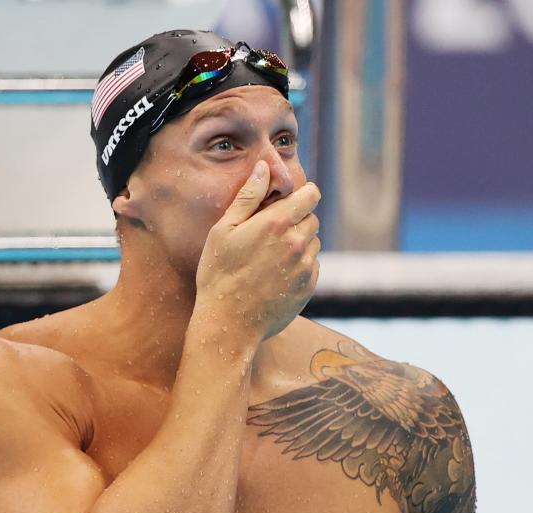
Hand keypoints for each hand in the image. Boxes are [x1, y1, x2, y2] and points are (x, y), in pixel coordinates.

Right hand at [194, 160, 321, 341]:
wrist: (228, 324)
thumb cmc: (219, 274)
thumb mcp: (224, 230)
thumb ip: (247, 197)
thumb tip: (264, 168)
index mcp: (278, 223)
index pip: (311, 195)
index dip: (302, 194)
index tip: (289, 200)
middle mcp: (298, 243)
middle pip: (313, 218)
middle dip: (297, 219)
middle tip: (271, 233)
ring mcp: (305, 267)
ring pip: (313, 243)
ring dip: (299, 243)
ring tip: (270, 257)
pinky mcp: (308, 288)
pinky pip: (311, 266)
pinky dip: (299, 266)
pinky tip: (275, 276)